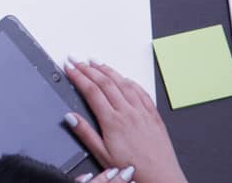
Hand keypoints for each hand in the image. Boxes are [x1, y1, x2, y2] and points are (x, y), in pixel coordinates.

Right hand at [63, 58, 189, 182]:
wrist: (162, 179)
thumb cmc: (133, 170)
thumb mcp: (102, 155)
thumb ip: (85, 133)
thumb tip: (70, 117)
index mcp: (113, 122)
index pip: (91, 91)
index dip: (78, 76)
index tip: (69, 68)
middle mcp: (128, 113)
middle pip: (105, 82)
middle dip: (88, 68)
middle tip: (76, 60)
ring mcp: (142, 112)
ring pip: (123, 83)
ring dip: (107, 69)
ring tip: (95, 62)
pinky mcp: (154, 116)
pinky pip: (141, 92)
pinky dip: (130, 81)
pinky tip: (124, 77)